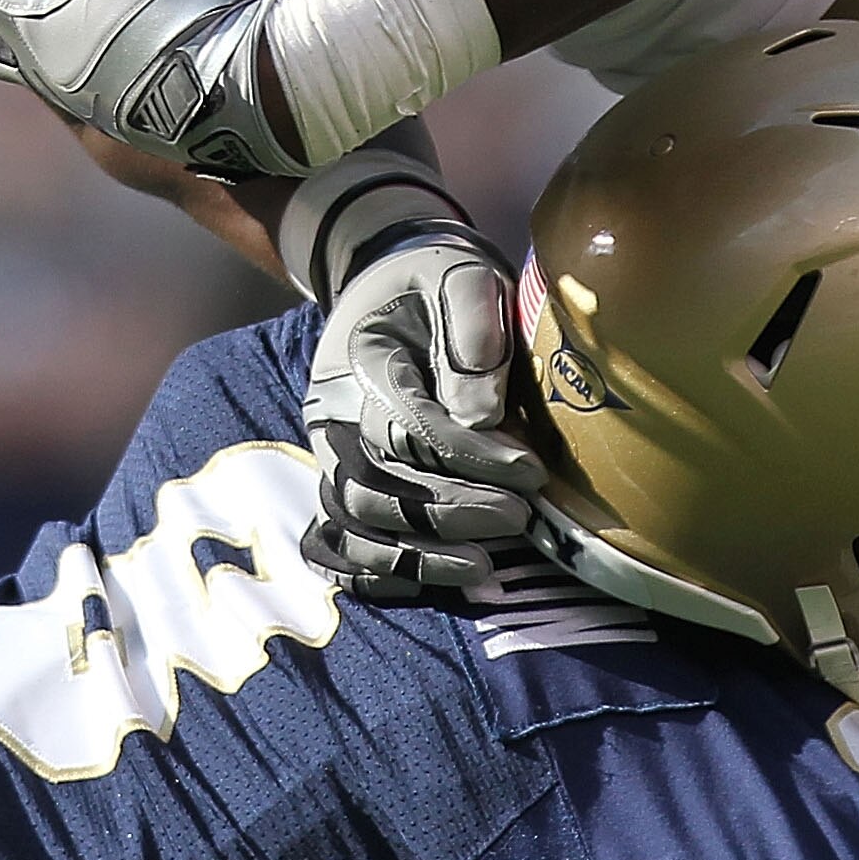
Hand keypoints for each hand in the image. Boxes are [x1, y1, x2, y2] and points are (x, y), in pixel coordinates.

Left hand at [0, 0, 305, 178]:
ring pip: (25, 64)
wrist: (260, 106)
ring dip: (6, 34)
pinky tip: (118, 33)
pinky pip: (92, 74)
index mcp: (27, 22)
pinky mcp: (145, 113)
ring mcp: (93, 99)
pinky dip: (82, 45)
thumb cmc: (185, 14)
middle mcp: (47, 69)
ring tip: (4, 14)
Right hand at [300, 224, 542, 598]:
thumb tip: (482, 417)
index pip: (407, 426)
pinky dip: (374, 571)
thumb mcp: (465, 277)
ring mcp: (328, 452)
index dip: (470, 457)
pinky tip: (429, 582)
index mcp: (362, 359)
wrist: (395, 282)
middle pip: (372, 483)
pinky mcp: (338, 480)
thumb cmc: (440, 282)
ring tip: (484, 568)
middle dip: (447, 513)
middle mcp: (330, 413)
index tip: (530, 472)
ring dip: (415, 554)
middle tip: (518, 519)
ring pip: (351, 521)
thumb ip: (474, 332)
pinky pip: (335, 542)